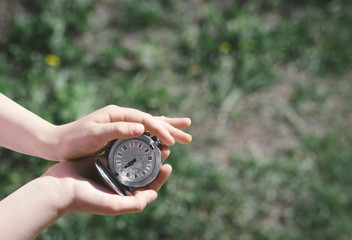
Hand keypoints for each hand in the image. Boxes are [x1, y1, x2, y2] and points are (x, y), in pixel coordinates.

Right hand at [0, 147, 171, 239]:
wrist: (56, 189)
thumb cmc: (84, 199)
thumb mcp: (112, 205)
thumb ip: (135, 204)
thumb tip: (154, 195)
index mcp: (123, 195)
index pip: (148, 186)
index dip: (160, 177)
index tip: (168, 165)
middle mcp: (119, 184)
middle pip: (142, 171)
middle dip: (154, 160)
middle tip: (165, 148)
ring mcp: (111, 171)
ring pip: (132, 159)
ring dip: (143, 150)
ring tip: (153, 140)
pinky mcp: (102, 160)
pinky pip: (118, 151)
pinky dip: (127, 144)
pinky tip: (135, 135)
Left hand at [52, 105, 191, 160]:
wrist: (58, 143)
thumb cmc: (74, 140)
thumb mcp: (94, 134)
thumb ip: (117, 130)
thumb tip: (142, 127)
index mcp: (118, 114)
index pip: (145, 120)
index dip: (160, 130)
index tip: (172, 142)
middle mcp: (122, 116)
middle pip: (152, 120)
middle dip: (171, 127)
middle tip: (189, 133)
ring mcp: (122, 124)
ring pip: (150, 125)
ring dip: (167, 129)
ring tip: (184, 130)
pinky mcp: (120, 133)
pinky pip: (143, 132)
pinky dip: (155, 134)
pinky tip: (161, 136)